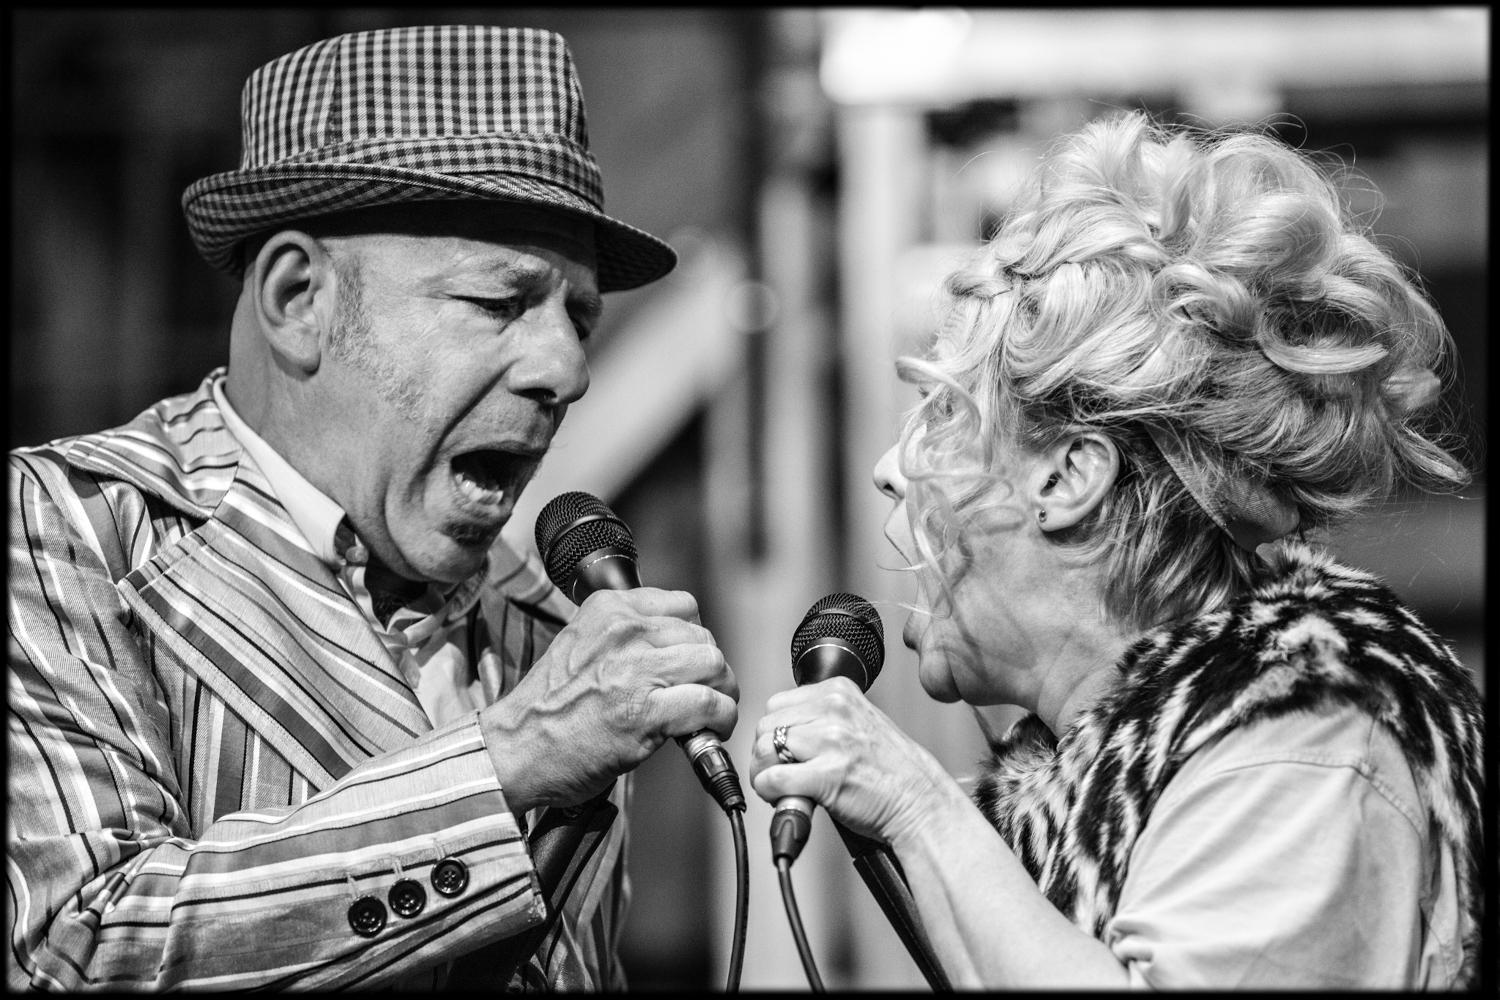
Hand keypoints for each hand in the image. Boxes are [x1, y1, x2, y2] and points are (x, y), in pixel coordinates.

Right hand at [481, 588, 737, 812]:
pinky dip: (721, 718)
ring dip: (722, 692)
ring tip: (712, 712)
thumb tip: (678, 648)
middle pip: (703, 636)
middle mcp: (624, 631)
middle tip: (705, 693)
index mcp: (608, 609)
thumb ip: (625, 637)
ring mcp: (636, 670)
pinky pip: (709, 704)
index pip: (683, 605)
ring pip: (713, 664)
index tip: (688, 661)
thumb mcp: (580, 644)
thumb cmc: (547, 706)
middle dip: (711, 668)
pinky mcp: (647, 712)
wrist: (516, 748)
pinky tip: (711, 730)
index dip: (693, 637)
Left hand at [749, 676, 954, 845]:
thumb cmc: (890, 769)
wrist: (919, 800)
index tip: (784, 751)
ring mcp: (831, 741)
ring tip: (784, 787)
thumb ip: (821, 716)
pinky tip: (786, 799)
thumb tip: (779, 728)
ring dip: (764, 774)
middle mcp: (834, 710)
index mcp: (839, 692)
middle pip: (765, 726)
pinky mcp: (826, 776)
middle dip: (765, 754)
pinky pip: (772, 779)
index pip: (777, 703)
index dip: (774, 731)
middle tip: (781, 773)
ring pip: (763, 750)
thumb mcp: (858, 721)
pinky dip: (770, 793)